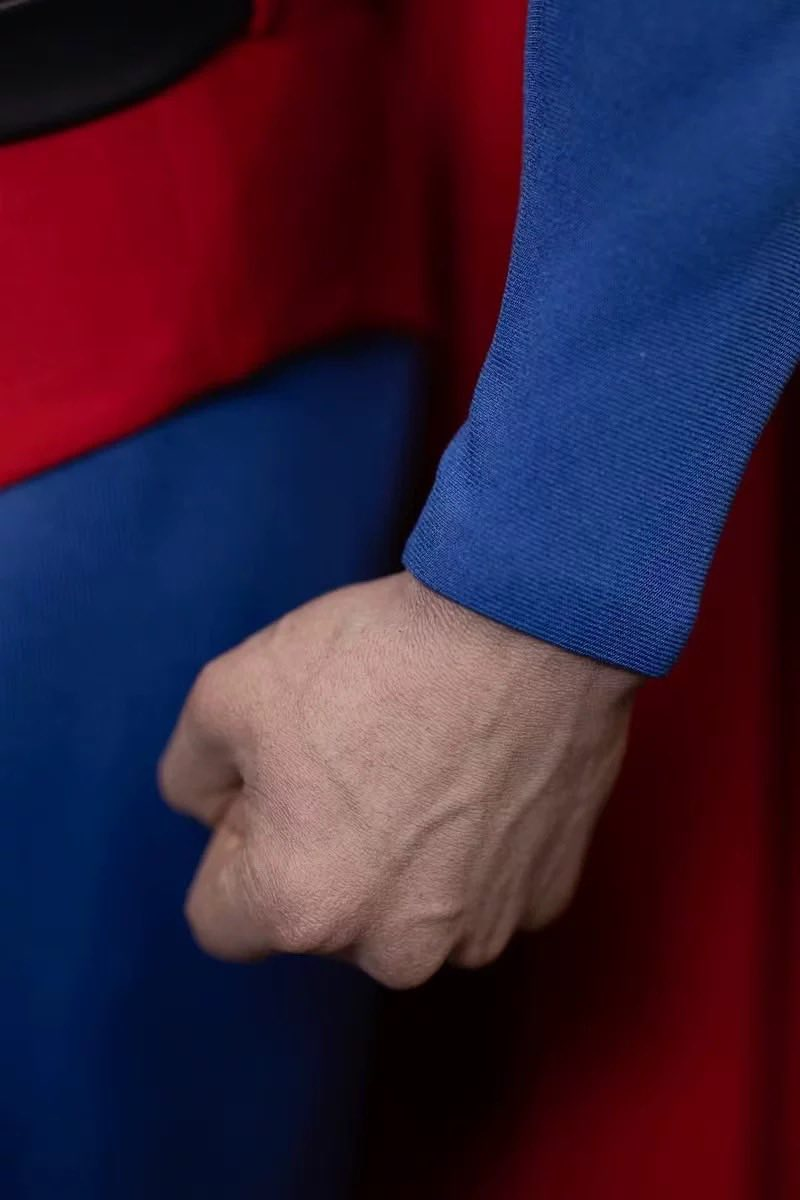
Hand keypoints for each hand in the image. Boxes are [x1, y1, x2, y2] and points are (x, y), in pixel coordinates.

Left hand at [159, 572, 639, 987]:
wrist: (530, 623)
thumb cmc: (376, 657)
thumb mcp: (225, 692)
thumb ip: (189, 777)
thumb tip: (218, 815)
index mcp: (301, 908)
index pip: (221, 919)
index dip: (236, 842)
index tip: (284, 781)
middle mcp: (394, 953)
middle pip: (318, 921)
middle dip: (318, 857)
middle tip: (358, 758)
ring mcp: (480, 934)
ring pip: (401, 914)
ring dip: (399, 863)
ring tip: (426, 763)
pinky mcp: (543, 903)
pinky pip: (475, 893)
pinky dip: (469, 852)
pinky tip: (479, 777)